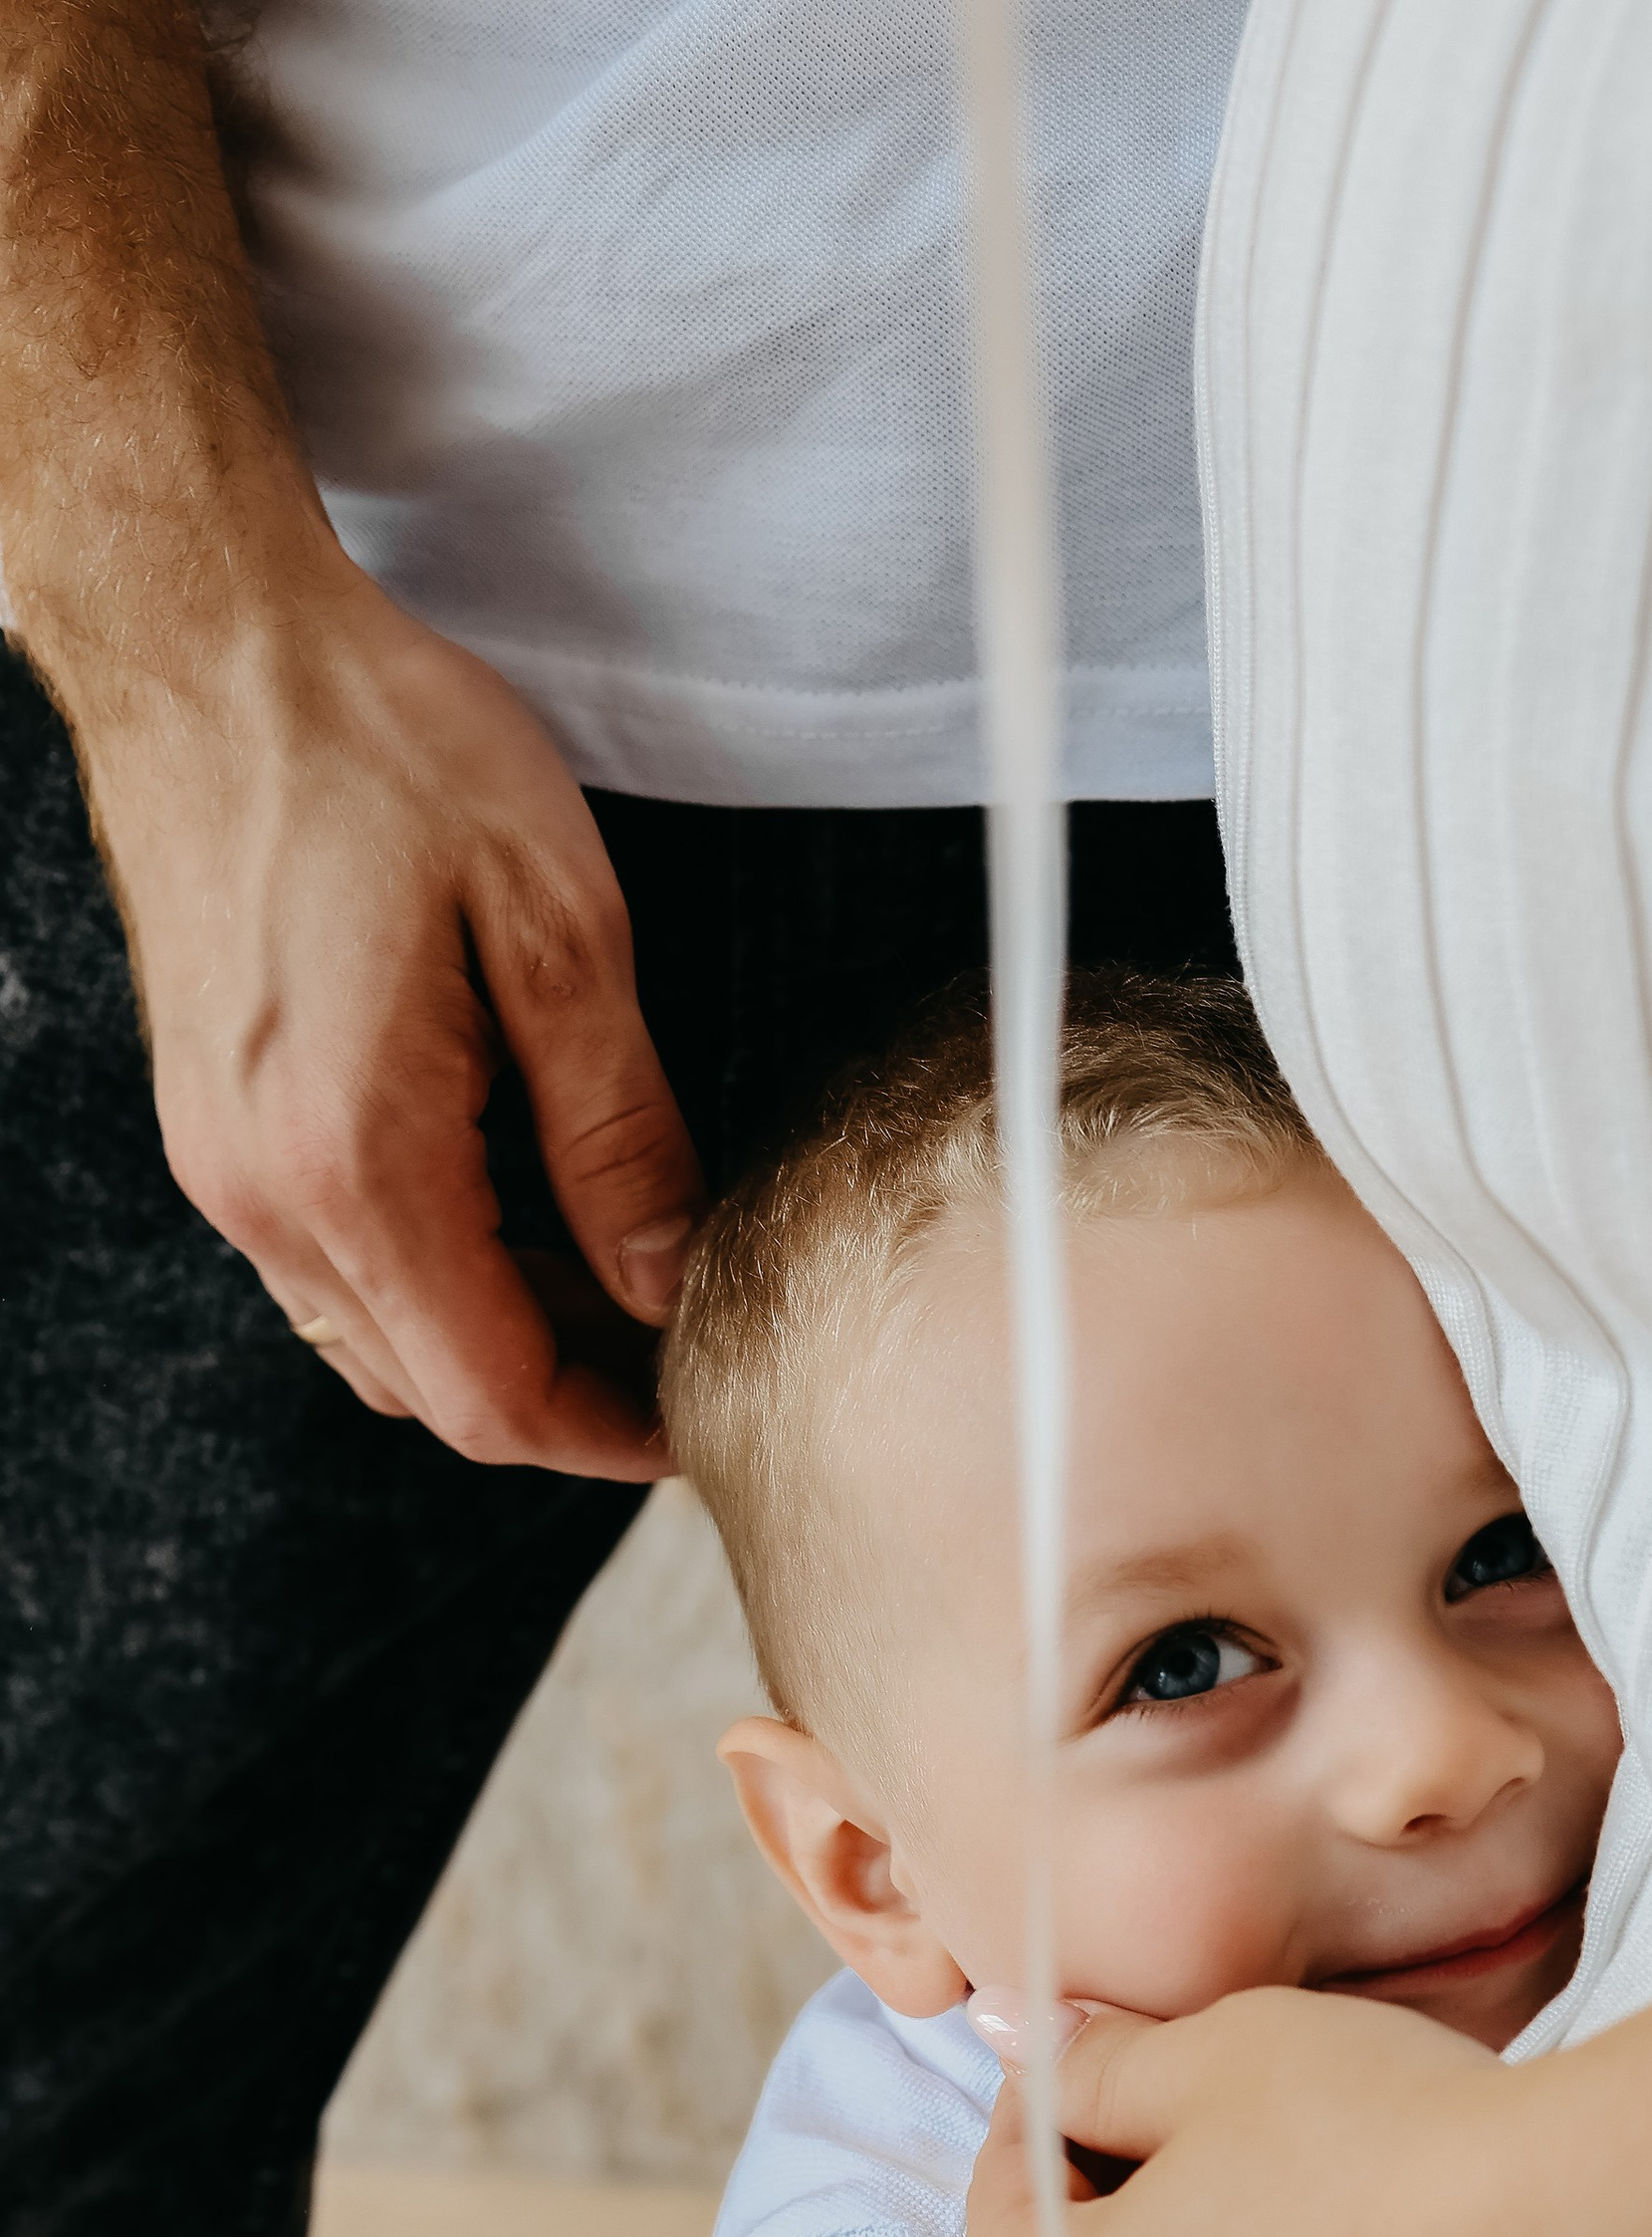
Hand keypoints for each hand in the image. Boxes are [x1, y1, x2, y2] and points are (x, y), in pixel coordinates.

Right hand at [66, 535, 699, 1477]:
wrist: (206, 638)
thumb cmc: (376, 746)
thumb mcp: (558, 929)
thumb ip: (620, 1131)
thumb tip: (669, 1277)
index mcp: (357, 1162)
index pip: (496, 1397)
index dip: (611, 1434)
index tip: (697, 1411)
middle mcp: (267, 1197)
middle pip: (436, 1395)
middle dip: (569, 1394)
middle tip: (681, 1339)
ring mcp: (226, 1169)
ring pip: (380, 1343)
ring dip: (502, 1339)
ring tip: (615, 1271)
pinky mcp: (216, 1127)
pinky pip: (334, 1269)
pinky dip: (435, 1278)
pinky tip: (516, 1205)